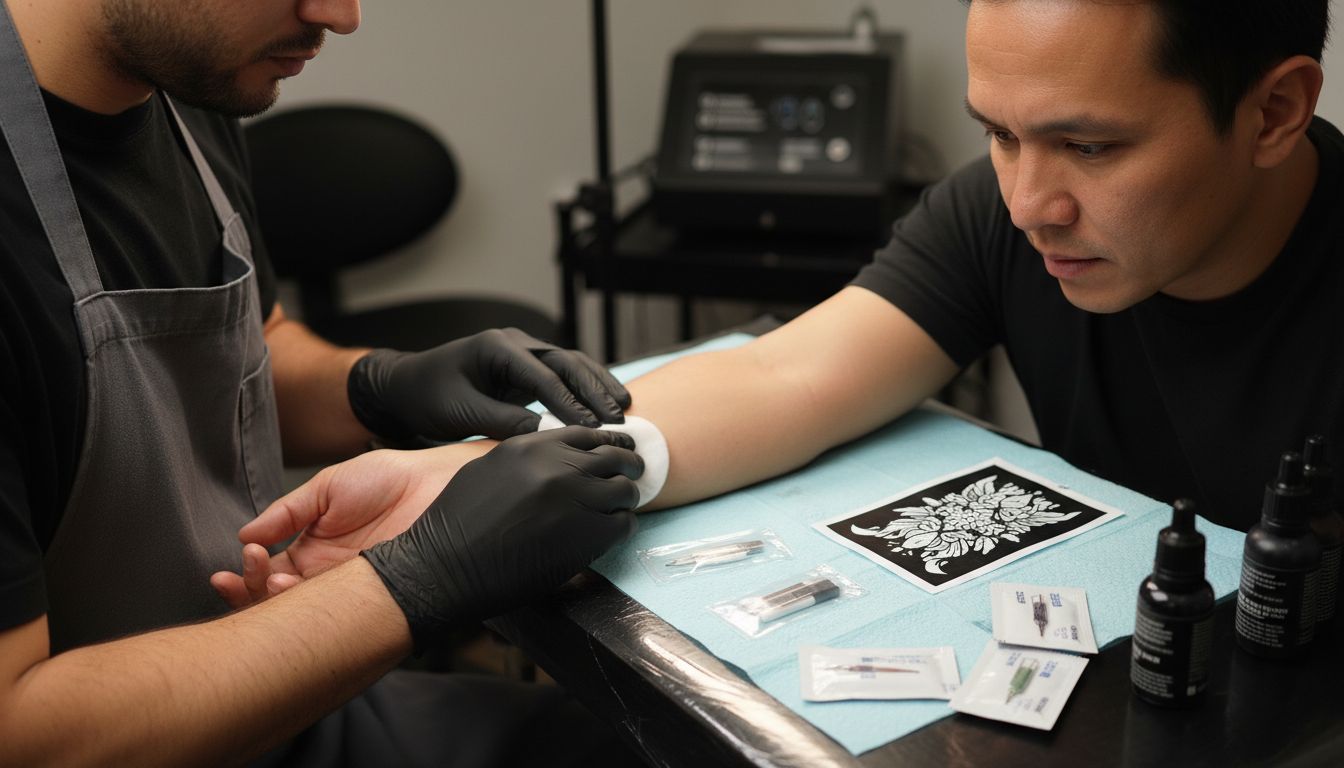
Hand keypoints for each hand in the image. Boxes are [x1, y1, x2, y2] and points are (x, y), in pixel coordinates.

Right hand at [210, 443, 489, 607]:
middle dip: (253, 597)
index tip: (237, 564)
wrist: (438, 482)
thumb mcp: (328, 488)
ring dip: (281, 604)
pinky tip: (307, 593)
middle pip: (278, 606)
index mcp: (311, 553)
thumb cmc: (389, 479)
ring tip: (277, 582)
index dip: (245, 578)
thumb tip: (245, 534)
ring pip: (305, 618)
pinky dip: (318, 613)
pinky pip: (344, 620)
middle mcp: (327, 579)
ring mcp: (352, 592)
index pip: (266, 577)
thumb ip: (287, 512)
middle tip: (251, 576)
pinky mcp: (379, 601)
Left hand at [347, 328, 630, 441]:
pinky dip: (586, 388)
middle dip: (593, 391)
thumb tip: (548, 434)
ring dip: (598, 386)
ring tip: (624, 409)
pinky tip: (608, 404)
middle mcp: (514, 343)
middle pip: (565, 362)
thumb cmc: (428, 398)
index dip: (569, 403)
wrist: (407, 389)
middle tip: (616, 420)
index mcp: (496, 347)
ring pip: (571, 364)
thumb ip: (503, 421)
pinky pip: (564, 374)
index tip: (590, 428)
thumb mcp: (461, 412)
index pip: (542, 376)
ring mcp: (523, 352)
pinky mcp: (527, 368)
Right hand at [363, 426, 642, 648]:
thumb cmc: (455, 523)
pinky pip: (622, 524)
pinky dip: (623, 526)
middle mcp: (557, 468)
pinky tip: (613, 530)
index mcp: (531, 447)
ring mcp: (575, 502)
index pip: (587, 434)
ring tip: (624, 504)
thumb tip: (555, 456)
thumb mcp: (487, 470)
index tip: (619, 446)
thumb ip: (525, 457)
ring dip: (627, 497)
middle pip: (615, 457)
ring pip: (625, 490)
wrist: (444, 567)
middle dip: (629, 465)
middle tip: (635, 473)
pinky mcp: (586, 537)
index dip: (609, 440)